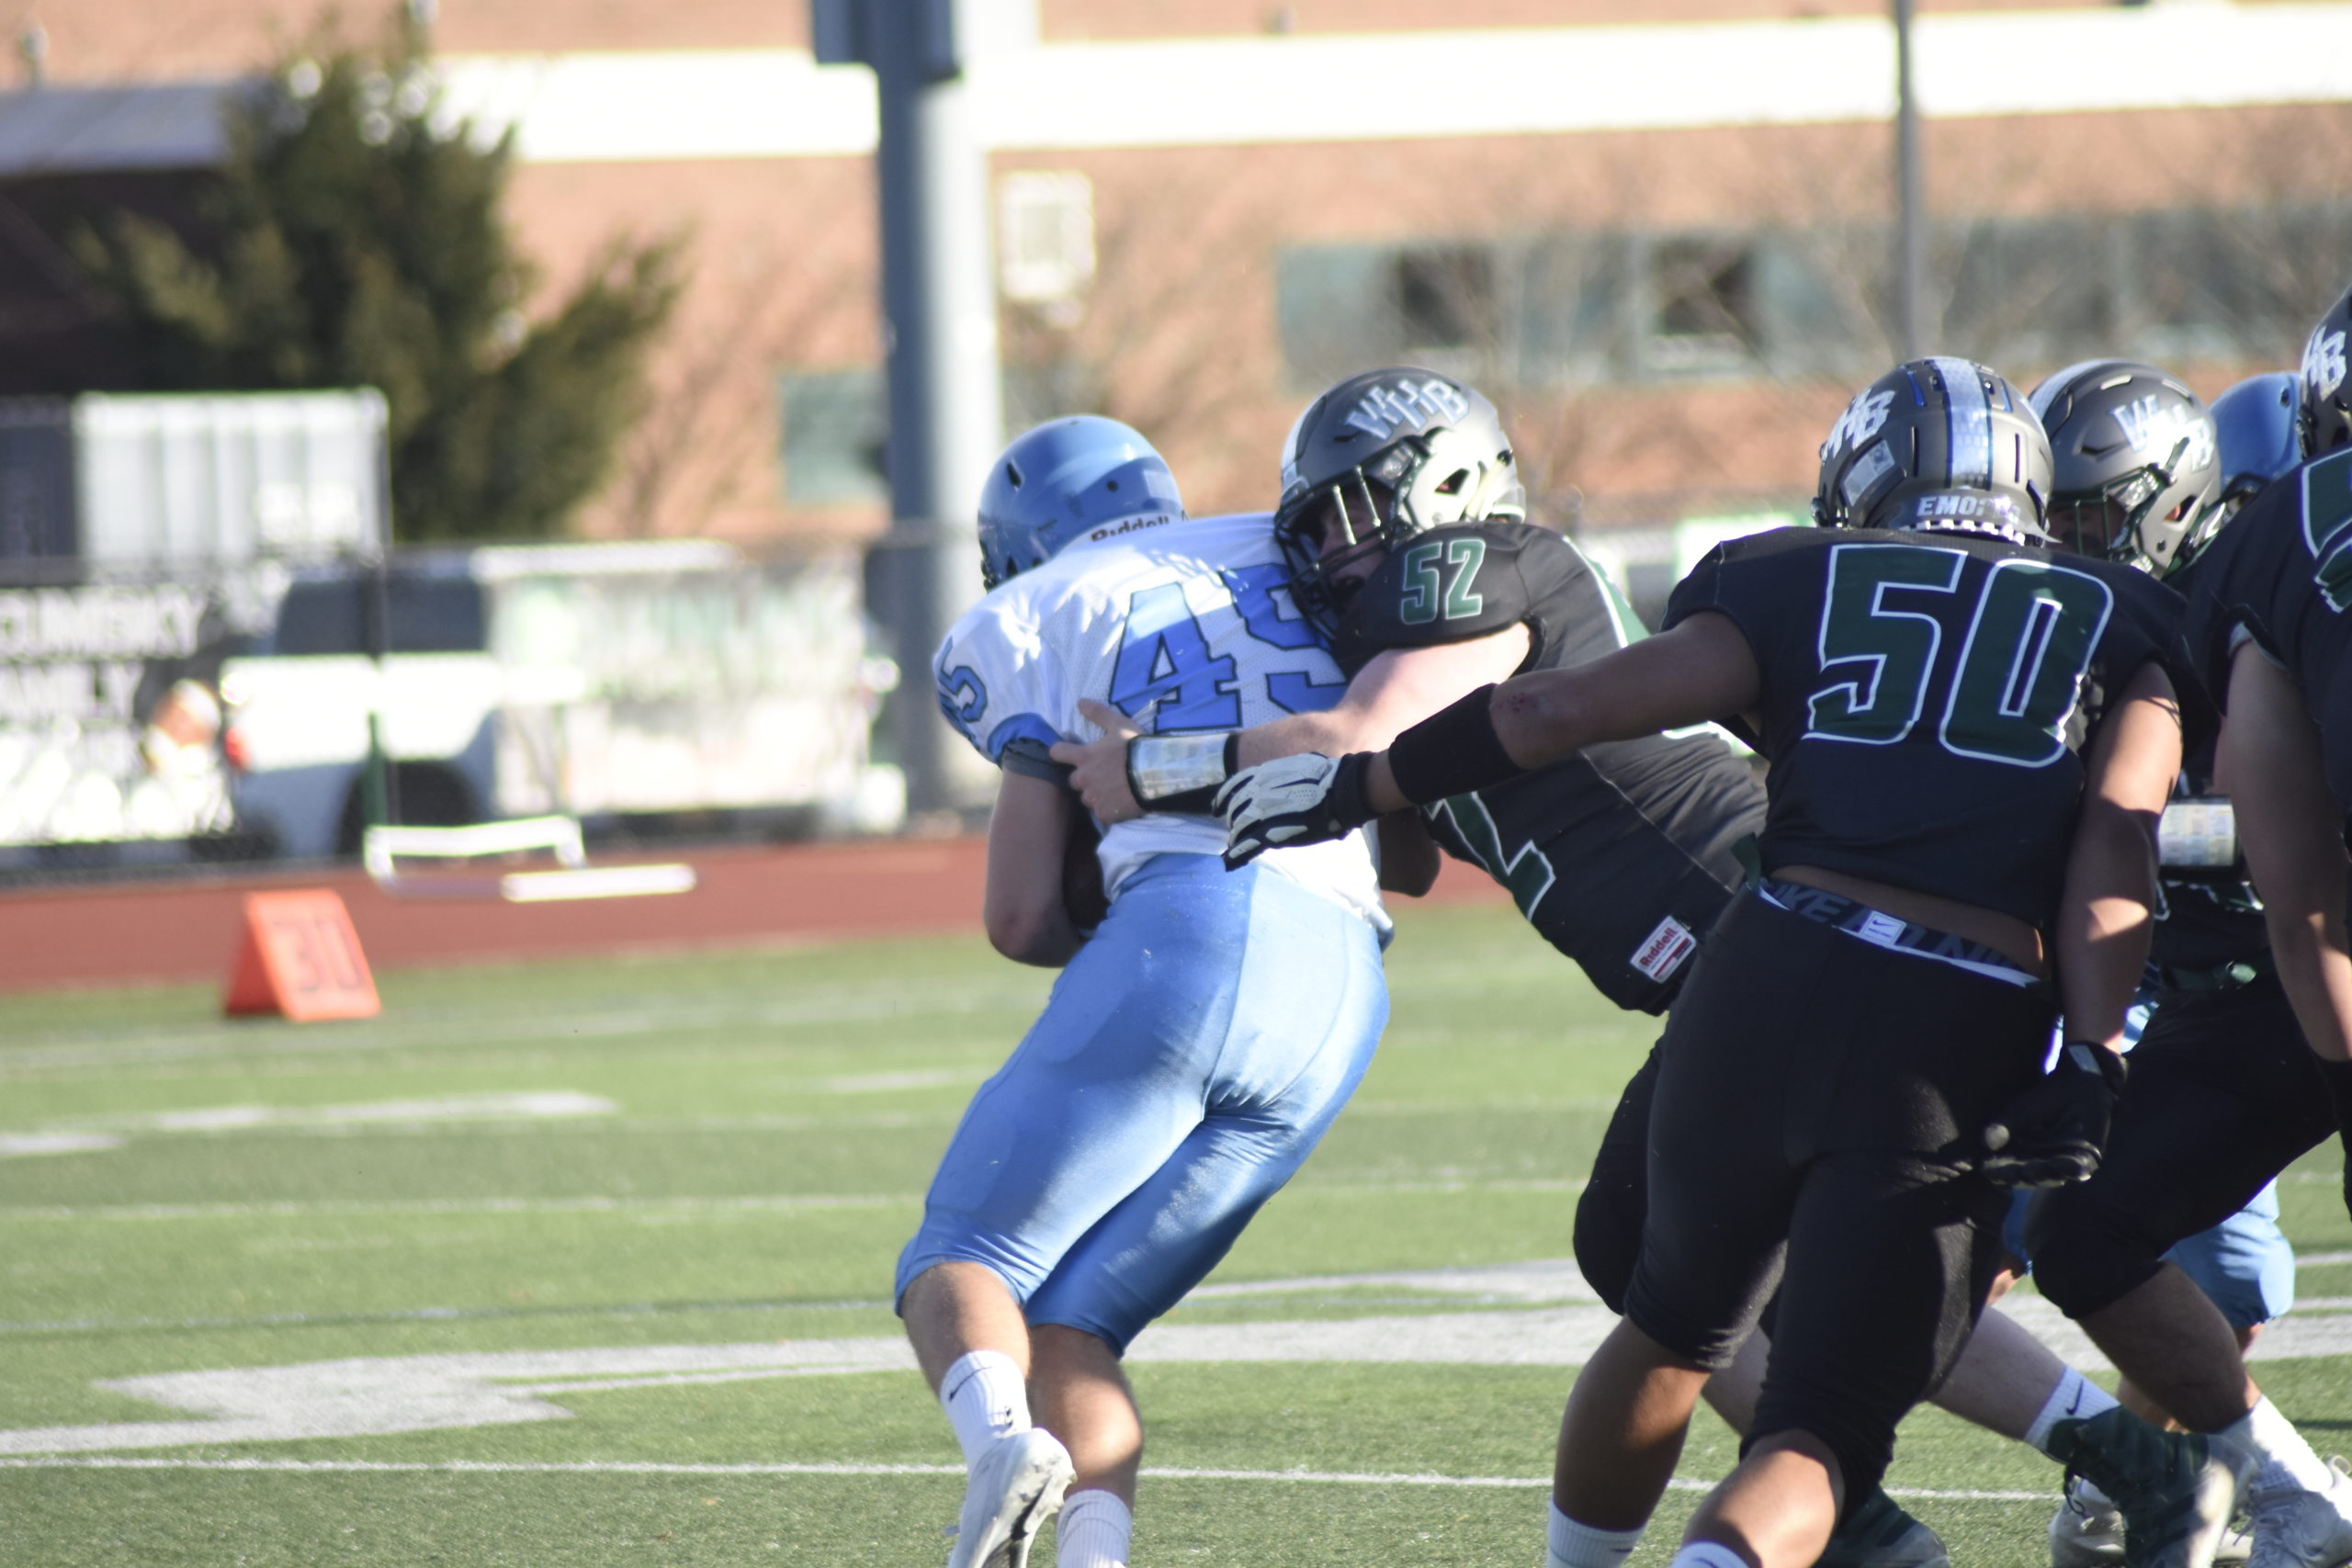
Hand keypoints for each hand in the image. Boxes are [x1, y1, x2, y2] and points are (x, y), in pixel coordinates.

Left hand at [1049, 698, 1143, 823]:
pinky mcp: (1105, 814)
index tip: (1066, 753)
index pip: (1057, 753)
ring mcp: (1094, 798)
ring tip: (1114, 790)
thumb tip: (1079, 701)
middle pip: (1073, 780)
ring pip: (1087, 798)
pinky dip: (1108, 809)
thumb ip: (1098, 713)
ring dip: (1096, 794)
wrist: (1156, 775)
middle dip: (1085, 778)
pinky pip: (1101, 813)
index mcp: (1084, 757)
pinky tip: (1121, 803)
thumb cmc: (1136, 748)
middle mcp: (1084, 779)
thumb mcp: (1119, 725)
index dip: (1060, 752)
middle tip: (1103, 774)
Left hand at [1214, 753, 1373, 867]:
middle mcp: (1256, 792)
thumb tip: (1289, 773)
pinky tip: (1229, 861)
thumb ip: (1285, 773)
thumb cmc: (1327, 778)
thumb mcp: (1298, 767)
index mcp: (1262, 775)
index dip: (1222, 797)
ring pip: (1238, 828)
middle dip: (1232, 818)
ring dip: (1236, 836)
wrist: (1340, 791)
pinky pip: (1247, 846)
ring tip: (1236, 844)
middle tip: (1235, 827)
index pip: (1232, 785)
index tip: (1216, 806)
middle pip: (1234, 808)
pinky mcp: (1271, 834)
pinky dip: (1236, 855)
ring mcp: (1261, 814)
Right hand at [1980, 1042, 2126, 1187]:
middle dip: (2020, 1174)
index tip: (1987, 1168)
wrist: (2081, 1085)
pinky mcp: (2085, 1161)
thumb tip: (1986, 1143)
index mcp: (2016, 1154)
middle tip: (2014, 1171)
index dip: (1995, 1171)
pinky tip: (2073, 1165)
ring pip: (2051, 1177)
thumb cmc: (2047, 1097)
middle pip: (2025, 1177)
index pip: (2001, 1169)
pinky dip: (2075, 1169)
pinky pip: (2079, 1169)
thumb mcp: (2023, 1108)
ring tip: (2039, 1168)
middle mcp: (2037, 1164)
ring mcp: (2061, 1165)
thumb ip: (2007, 1125)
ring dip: (2046, 1174)